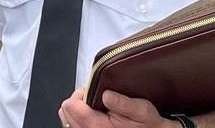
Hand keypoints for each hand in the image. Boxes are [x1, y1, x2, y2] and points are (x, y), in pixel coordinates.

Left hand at [58, 89, 179, 127]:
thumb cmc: (148, 125)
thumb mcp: (141, 110)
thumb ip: (122, 102)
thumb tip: (105, 94)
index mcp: (97, 126)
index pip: (71, 105)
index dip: (79, 93)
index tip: (91, 89)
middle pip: (66, 111)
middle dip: (78, 100)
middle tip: (93, 97)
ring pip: (67, 119)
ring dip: (77, 109)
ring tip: (93, 105)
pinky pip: (73, 125)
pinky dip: (78, 117)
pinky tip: (91, 114)